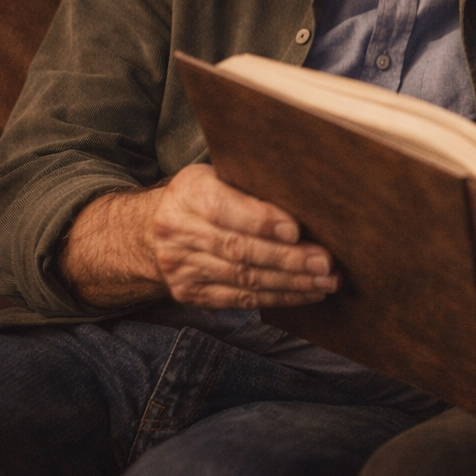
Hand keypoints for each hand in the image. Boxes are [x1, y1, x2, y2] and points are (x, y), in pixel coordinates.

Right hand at [61, 163, 339, 309]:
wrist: (148, 232)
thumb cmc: (202, 196)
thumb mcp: (215, 176)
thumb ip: (248, 184)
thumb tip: (306, 193)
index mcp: (188, 194)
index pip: (224, 209)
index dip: (260, 220)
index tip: (295, 229)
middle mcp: (179, 232)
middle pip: (238, 250)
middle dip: (287, 259)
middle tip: (325, 263)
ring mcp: (182, 268)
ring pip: (243, 279)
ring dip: (291, 283)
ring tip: (326, 281)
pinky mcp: (191, 294)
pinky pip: (240, 299)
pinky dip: (278, 297)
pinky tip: (307, 294)